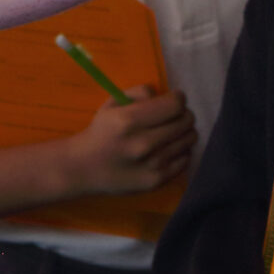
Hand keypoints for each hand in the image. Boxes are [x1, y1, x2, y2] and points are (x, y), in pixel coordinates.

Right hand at [64, 86, 198, 195]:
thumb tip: (164, 95)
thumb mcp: (112, 104)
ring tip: (171, 132)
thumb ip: (139, 93)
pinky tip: (167, 149)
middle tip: (173, 115)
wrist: (83, 169)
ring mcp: (152, 165)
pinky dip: (181, 150)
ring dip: (184, 131)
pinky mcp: (157, 181)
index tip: (174, 98)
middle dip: (183, 113)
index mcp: (129, 121)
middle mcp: (143, 144)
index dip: (179, 98)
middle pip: (186, 120)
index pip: (175, 105)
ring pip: (189, 139)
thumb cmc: (100, 132)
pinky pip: (186, 158)